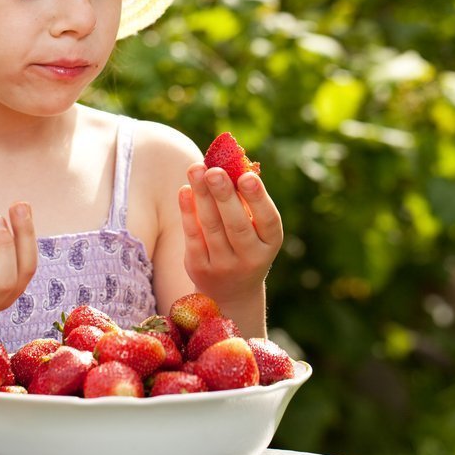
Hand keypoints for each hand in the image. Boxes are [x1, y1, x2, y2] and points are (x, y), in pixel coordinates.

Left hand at [178, 164, 282, 306]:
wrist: (231, 290)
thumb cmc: (245, 244)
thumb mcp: (255, 228)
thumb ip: (245, 200)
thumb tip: (228, 163)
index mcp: (270, 243)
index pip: (268, 220)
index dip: (257, 199)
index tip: (246, 176)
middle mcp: (250, 257)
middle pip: (236, 225)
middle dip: (224, 195)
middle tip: (213, 170)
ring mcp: (224, 265)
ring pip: (211, 227)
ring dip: (202, 196)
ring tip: (195, 169)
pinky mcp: (199, 267)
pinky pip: (192, 236)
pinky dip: (188, 212)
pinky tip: (185, 190)